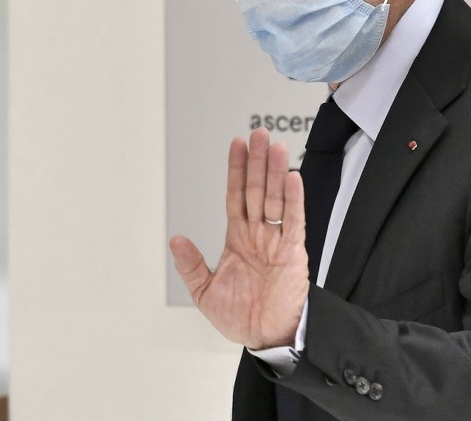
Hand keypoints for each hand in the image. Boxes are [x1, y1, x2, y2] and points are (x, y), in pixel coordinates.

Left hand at [169, 128, 308, 349]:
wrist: (265, 336)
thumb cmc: (240, 316)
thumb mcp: (205, 292)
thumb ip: (191, 264)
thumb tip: (176, 239)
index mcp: (238, 237)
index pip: (236, 195)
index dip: (236, 170)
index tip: (237, 144)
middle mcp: (259, 233)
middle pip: (256, 189)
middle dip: (257, 162)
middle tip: (258, 134)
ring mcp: (276, 240)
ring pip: (276, 199)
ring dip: (276, 173)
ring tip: (275, 147)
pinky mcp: (293, 252)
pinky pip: (294, 221)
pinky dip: (294, 200)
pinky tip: (292, 178)